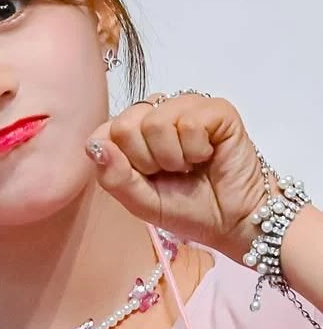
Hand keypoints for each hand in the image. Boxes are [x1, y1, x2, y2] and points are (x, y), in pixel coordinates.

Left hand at [87, 94, 264, 260]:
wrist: (232, 222)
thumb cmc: (188, 208)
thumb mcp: (140, 201)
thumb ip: (113, 176)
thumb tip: (94, 146)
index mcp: (134, 131)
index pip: (104, 132)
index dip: (122, 163)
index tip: (145, 178)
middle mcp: (157, 112)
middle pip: (125, 125)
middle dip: (147, 161)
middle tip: (171, 172)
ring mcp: (186, 106)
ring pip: (156, 122)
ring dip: (173, 157)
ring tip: (189, 165)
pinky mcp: (216, 109)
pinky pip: (189, 122)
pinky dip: (196, 149)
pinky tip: (207, 155)